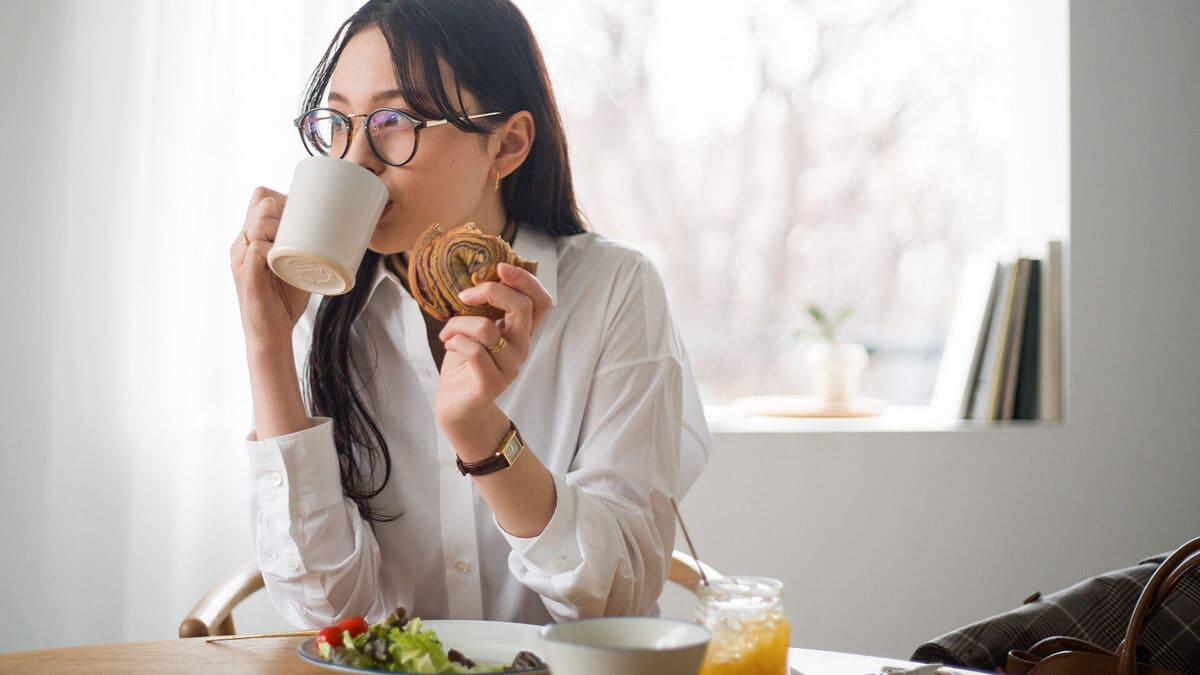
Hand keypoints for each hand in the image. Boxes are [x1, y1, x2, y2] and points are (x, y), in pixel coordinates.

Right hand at [230, 186, 310, 349]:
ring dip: (282, 225)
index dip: (283, 196)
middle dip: (286, 207)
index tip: (305, 210)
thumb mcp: (298, 264)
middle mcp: (243, 243)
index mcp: (252, 237)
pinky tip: (285, 255)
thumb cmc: (285, 299)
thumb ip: (308, 246)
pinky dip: (273, 247)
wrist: (272, 333)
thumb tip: (342, 231)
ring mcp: (242, 258)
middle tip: (306, 227)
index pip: (261, 197)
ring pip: (258, 222)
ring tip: (297, 242)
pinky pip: (256, 248)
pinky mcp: (246, 275)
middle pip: (260, 201)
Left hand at [435, 263, 551, 450]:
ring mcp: (509, 366)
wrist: (458, 407)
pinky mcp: (492, 383)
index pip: (541, 301)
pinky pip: (474, 350)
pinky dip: (455, 341)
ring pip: (487, 328)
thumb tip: (479, 273)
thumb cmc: (466, 363)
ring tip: (448, 331)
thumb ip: (487, 308)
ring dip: (459, 323)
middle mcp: (521, 347)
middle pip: (522, 307)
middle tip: (465, 295)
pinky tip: (449, 345)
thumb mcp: (478, 328)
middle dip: (490, 291)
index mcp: (521, 331)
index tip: (500, 267)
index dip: (526, 279)